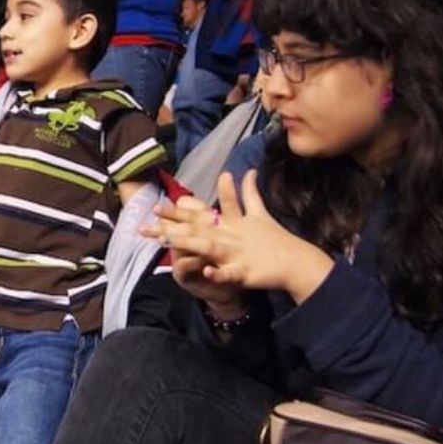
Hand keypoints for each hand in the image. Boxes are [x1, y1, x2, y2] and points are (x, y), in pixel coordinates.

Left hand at [141, 171, 333, 301]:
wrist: (296, 260)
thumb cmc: (274, 239)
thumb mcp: (259, 213)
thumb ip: (247, 194)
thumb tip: (248, 170)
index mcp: (229, 223)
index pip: (198, 215)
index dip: (176, 211)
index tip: (155, 206)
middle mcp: (229, 235)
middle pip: (195, 229)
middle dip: (170, 226)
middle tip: (146, 224)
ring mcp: (236, 253)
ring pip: (207, 247)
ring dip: (187, 243)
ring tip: (165, 241)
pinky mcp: (246, 271)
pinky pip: (230, 273)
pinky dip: (219, 272)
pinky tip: (206, 271)